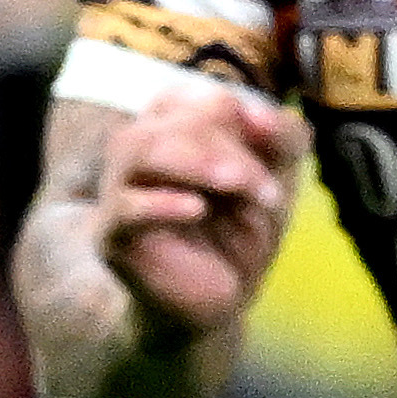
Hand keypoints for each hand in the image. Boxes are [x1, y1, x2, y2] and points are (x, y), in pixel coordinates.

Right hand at [94, 85, 306, 344]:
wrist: (218, 299)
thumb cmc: (239, 231)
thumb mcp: (276, 180)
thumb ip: (283, 138)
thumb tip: (258, 113)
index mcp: (173, 131)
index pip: (195, 98)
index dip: (236, 113)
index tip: (272, 142)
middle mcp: (137, 153)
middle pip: (170, 119)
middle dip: (230, 148)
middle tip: (268, 190)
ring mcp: (119, 192)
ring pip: (137, 148)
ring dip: (200, 162)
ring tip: (242, 185)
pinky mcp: (113, 236)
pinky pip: (124, 207)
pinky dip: (161, 203)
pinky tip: (197, 209)